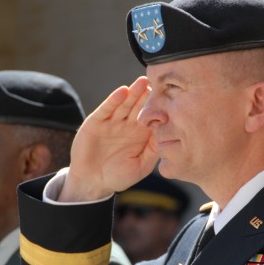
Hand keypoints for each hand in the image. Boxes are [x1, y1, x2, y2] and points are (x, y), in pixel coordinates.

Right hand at [61, 77, 157, 201]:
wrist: (92, 182)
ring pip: (125, 104)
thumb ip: (152, 151)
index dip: (160, 109)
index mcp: (141, 135)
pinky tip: (123, 91)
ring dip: (134, 93)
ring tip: (143, 82)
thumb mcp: (140, 166)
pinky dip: (114, 100)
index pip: (152, 118)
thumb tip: (166, 136)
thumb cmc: (118, 177)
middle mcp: (128, 126)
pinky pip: (107, 109)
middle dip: (148, 96)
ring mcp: (112, 122)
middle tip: (159, 83)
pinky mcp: (96, 121)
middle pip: (139, 107)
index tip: (172, 100)